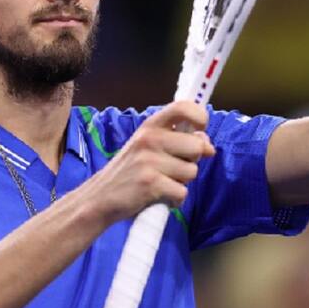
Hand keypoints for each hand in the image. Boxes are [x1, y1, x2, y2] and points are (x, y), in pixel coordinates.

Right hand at [83, 101, 215, 224]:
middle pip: (197, 146)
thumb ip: (177, 141)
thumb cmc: (129, 172)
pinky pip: (182, 193)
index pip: (183, 107)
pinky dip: (174, 200)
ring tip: (161, 182)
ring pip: (192, 172)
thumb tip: (207, 144)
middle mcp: (149, 138)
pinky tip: (159, 197)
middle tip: (171, 168)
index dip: (200, 117)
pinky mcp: (150, 183)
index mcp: (150, 125)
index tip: (200, 130)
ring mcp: (149, 160)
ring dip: (181, 183)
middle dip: (192, 161)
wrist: (100, 197)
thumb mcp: (149, 147)